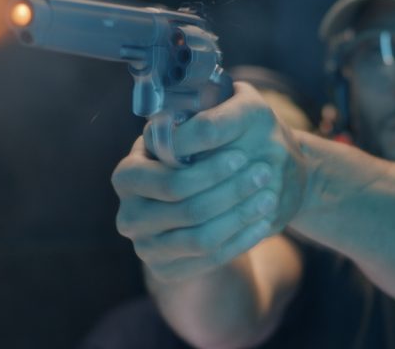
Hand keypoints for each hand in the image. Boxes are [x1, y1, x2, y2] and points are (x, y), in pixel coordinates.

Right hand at [112, 82, 307, 281]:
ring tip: (268, 198)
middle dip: (232, 192)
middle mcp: (129, 215)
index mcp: (127, 176)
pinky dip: (240, 241)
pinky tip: (261, 222)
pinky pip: (209, 260)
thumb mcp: (199, 125)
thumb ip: (201, 123)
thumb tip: (204, 130)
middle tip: (264, 174)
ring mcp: (145, 247)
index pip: (171, 181)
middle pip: (189, 211)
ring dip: (240, 217)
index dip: (210, 171)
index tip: (243, 156)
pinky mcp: (165, 270)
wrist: (204, 189)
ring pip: (201, 239)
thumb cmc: (200, 150)